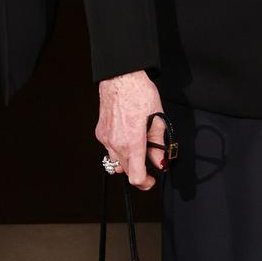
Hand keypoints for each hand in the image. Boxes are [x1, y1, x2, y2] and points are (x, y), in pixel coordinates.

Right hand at [96, 70, 163, 189]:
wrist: (120, 77)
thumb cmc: (139, 93)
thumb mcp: (157, 118)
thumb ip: (158, 144)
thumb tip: (160, 162)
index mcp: (133, 142)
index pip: (136, 177)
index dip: (145, 183)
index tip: (151, 179)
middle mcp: (116, 144)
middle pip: (127, 172)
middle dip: (139, 170)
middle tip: (149, 157)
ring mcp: (106, 139)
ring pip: (116, 162)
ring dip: (128, 160)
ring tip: (137, 145)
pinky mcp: (100, 133)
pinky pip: (109, 149)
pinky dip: (119, 148)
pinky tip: (126, 134)